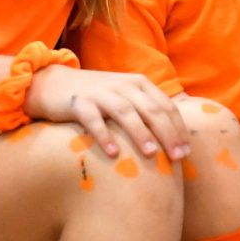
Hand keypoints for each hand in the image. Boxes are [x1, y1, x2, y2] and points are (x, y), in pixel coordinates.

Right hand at [26, 64, 190, 159]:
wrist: (53, 83)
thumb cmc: (97, 97)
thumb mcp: (125, 98)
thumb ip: (146, 111)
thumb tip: (172, 139)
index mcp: (140, 84)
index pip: (166, 106)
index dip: (178, 128)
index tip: (186, 152)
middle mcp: (124, 85)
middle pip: (151, 110)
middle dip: (168, 133)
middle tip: (177, 157)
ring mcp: (101, 92)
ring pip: (126, 113)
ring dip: (141, 133)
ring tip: (152, 154)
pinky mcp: (79, 102)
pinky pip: (93, 119)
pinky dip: (105, 135)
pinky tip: (114, 153)